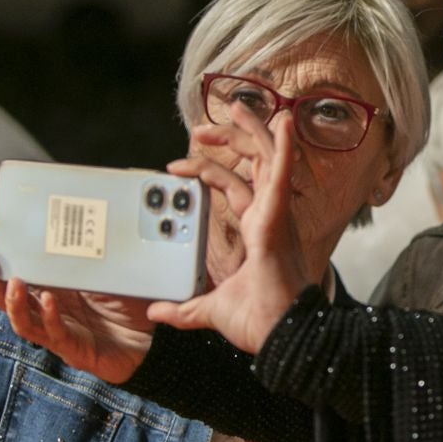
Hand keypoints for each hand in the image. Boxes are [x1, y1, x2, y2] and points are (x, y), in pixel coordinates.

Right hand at [0, 231, 155, 383]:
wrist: (152, 341)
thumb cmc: (129, 306)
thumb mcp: (108, 272)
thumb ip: (93, 254)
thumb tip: (86, 218)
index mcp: (52, 290)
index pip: (16, 274)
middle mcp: (49, 311)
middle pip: (6, 298)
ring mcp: (58, 332)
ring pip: (23, 320)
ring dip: (14, 301)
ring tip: (13, 281)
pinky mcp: (74, 349)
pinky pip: (55, 334)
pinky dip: (50, 316)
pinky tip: (50, 300)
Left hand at [146, 107, 310, 354]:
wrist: (282, 336)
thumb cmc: (262, 323)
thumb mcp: (212, 310)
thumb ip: (186, 308)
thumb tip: (158, 312)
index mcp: (260, 230)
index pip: (239, 187)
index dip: (212, 170)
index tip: (178, 165)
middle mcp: (271, 216)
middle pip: (255, 163)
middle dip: (230, 139)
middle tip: (201, 128)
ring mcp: (277, 215)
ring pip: (266, 158)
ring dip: (249, 130)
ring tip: (233, 106)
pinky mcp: (277, 218)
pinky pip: (283, 174)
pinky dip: (284, 147)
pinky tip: (283, 122)